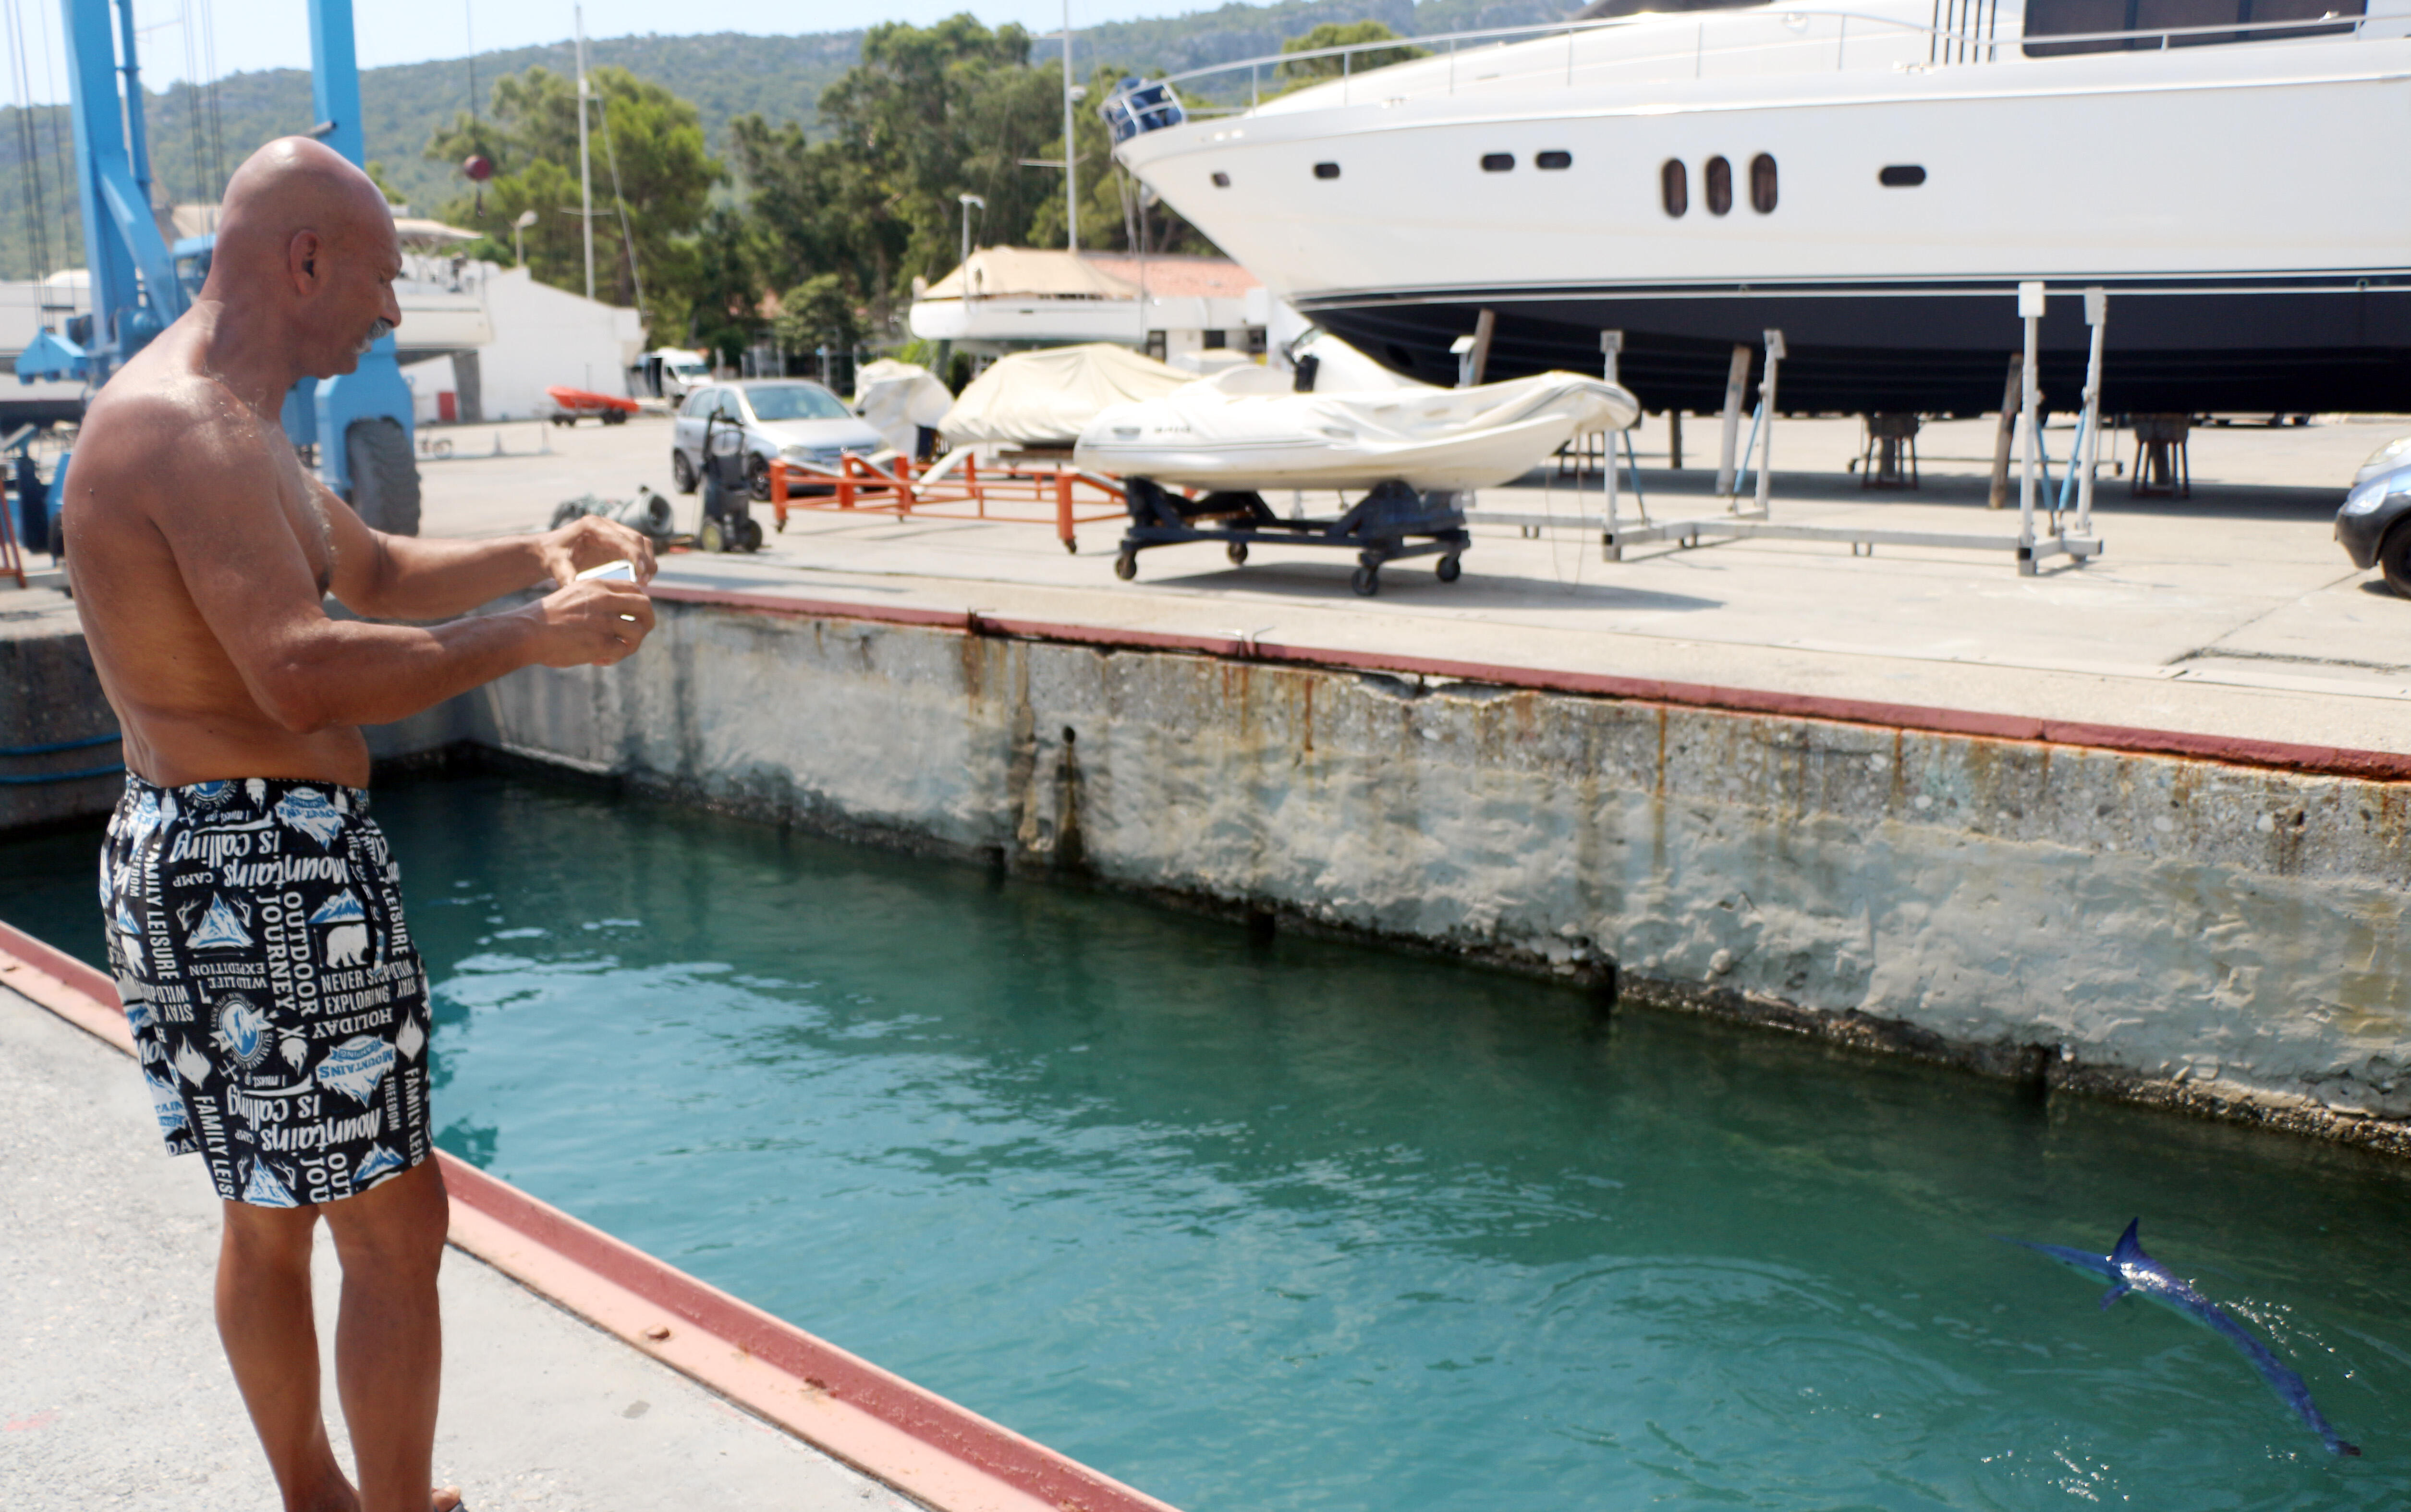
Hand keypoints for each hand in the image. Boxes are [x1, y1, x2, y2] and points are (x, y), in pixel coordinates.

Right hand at [528, 578, 654, 666]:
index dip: (639, 603)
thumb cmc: (547, 617)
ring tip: (614, 651)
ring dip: (630, 645)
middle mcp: (605, 600)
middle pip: (645, 606)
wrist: (527, 632)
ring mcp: (604, 621)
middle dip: (647, 621)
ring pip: (638, 632)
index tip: (633, 616)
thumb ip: (596, 598)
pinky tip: (600, 660)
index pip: (635, 589)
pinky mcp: (601, 642)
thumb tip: (618, 610)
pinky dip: (615, 658)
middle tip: (637, 634)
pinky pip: (623, 650)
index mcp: (598, 586)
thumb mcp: (574, 595)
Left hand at [539, 514, 656, 587]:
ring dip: (648, 561)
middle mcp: (606, 526)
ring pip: (642, 543)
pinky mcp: (617, 543)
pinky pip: (637, 550)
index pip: (621, 538)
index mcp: (592, 525)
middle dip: (645, 559)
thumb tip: (574, 588)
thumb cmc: (551, 555)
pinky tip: (640, 578)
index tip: (642, 572)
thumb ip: (565, 575)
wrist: (549, 551)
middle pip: (637, 538)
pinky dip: (643, 563)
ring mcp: (613, 533)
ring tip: (645, 581)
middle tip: (645, 581)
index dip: (635, 555)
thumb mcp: (555, 565)